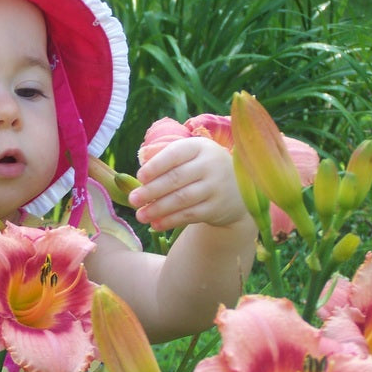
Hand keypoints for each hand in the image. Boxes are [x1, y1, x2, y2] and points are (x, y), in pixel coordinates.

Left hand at [128, 138, 248, 230]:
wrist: (238, 190)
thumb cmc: (202, 168)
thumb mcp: (191, 155)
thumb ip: (166, 156)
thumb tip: (141, 165)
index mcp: (200, 147)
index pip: (175, 154)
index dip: (156, 166)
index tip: (140, 177)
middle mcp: (210, 165)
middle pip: (176, 178)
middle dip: (151, 190)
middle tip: (133, 199)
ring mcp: (215, 187)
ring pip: (182, 199)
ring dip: (158, 209)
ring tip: (140, 215)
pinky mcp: (216, 208)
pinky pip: (189, 215)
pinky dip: (170, 221)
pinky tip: (155, 224)